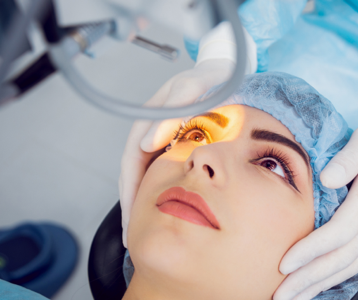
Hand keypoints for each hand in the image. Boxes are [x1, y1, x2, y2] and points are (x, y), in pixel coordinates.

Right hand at [119, 59, 233, 246]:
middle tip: (131, 238)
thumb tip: (146, 144)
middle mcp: (150, 130)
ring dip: (143, 203)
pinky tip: (164, 210)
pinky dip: (160, 192)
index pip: (131, 162)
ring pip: (146, 175)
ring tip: (142, 232)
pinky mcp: (175, 143)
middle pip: (133, 173)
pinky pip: (162, 171)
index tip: (132, 220)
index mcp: (148, 119)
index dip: (130, 192)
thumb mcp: (193, 86)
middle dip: (132, 207)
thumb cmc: (211, 77)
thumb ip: (172, 110)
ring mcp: (162, 138)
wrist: (227, 70)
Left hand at [274, 112, 357, 299]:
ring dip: (318, 284)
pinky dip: (335, 277)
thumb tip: (326, 179)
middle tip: (278, 295)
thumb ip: (349, 157)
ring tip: (292, 299)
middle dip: (308, 279)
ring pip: (348, 266)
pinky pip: (356, 262)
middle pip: (340, 258)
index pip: (339, 232)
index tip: (284, 263)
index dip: (311, 250)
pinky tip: (317, 285)